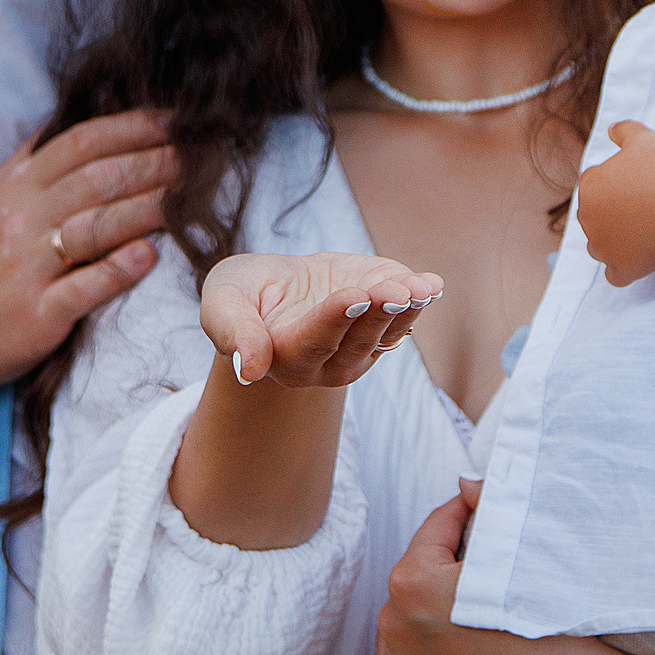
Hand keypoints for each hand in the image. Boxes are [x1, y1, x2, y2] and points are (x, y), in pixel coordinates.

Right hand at [0, 109, 175, 397]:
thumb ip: (29, 161)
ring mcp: (28, 267)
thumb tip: (67, 116)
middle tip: (199, 154)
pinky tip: (150, 254)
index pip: (80, 144)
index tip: (174, 120)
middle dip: (155, 162)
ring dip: (149, 207)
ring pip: (97, 227)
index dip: (131, 127)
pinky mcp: (37, 313)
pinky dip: (119, 269)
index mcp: (15, 188)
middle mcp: (22, 220)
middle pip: (98, 179)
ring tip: (189, 196)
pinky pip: (84, 286)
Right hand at [199, 252, 441, 387]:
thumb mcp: (223, 300)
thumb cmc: (243, 293)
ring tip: (419, 288)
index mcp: (284, 358)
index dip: (334, 319)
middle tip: (394, 291)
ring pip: (386, 334)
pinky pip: (404, 320)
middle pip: (357, 341)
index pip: (313, 342)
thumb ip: (231, 330)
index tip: (353, 295)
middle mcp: (325, 364)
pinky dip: (419, 301)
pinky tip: (431, 284)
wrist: (275, 288)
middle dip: (377, 312)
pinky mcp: (380, 327)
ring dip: (406, 311)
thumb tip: (248, 370)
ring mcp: (358, 350)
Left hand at [372, 481, 503, 654]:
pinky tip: (464, 640)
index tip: (480, 513)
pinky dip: (434, 645)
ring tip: (476, 606)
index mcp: (414, 581)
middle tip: (486, 566)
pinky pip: (415, 653)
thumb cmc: (537, 627)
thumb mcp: (511, 558)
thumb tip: (466, 483)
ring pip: (416, 613)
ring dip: (438, 606)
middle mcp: (394, 621)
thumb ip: (483, 510)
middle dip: (450, 565)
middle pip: (424, 572)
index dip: (464, 515)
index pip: (437, 527)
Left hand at [575, 120, 654, 286]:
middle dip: (613, 214)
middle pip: (596, 217)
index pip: (595, 186)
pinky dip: (623, 270)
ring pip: (600, 247)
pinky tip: (637, 262)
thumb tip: (612, 129)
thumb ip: (623, 130)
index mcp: (589, 185)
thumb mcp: (642, 138)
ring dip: (614, 242)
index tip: (636, 185)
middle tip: (643, 209)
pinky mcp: (620, 268)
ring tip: (640, 235)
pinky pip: (614, 275)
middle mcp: (587, 217)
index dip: (615, 186)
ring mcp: (602, 246)